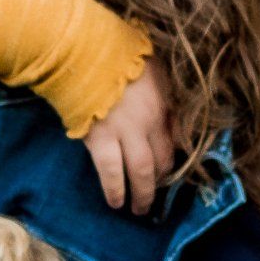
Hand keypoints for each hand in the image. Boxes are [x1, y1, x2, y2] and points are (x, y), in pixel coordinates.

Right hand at [82, 61, 173, 216]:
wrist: (82, 51)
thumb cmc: (116, 54)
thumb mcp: (153, 68)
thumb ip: (164, 91)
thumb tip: (174, 118)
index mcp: (163, 102)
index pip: (177, 139)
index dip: (173, 159)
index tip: (167, 170)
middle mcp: (149, 121)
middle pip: (162, 160)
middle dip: (161, 182)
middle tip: (155, 197)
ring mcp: (125, 131)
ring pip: (141, 171)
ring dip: (142, 194)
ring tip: (138, 209)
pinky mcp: (100, 138)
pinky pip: (111, 171)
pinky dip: (115, 189)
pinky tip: (115, 203)